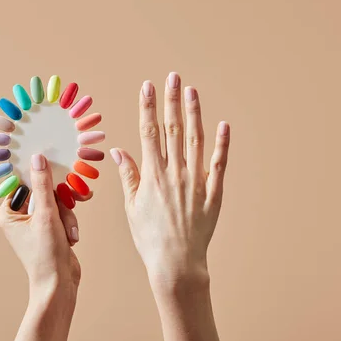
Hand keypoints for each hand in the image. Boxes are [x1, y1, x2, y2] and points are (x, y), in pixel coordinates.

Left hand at [0, 154, 90, 288]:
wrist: (59, 284)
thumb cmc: (46, 255)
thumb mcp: (46, 215)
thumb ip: (43, 185)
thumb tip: (38, 158)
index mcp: (8, 212)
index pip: (24, 182)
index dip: (40, 177)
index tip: (55, 172)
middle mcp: (18, 216)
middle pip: (43, 192)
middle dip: (60, 203)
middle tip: (71, 204)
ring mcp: (34, 223)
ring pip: (56, 203)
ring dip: (66, 216)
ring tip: (69, 233)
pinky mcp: (49, 229)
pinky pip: (61, 214)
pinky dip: (68, 223)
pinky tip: (71, 237)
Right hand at [110, 72, 229, 285]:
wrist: (176, 263)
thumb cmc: (149, 236)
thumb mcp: (132, 207)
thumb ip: (129, 176)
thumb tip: (118, 151)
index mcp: (152, 175)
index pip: (149, 132)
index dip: (148, 107)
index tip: (147, 86)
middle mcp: (174, 173)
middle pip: (173, 129)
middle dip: (171, 101)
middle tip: (173, 77)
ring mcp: (196, 182)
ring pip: (196, 140)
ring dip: (194, 114)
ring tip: (192, 91)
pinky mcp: (213, 193)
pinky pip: (219, 164)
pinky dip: (221, 144)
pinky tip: (222, 124)